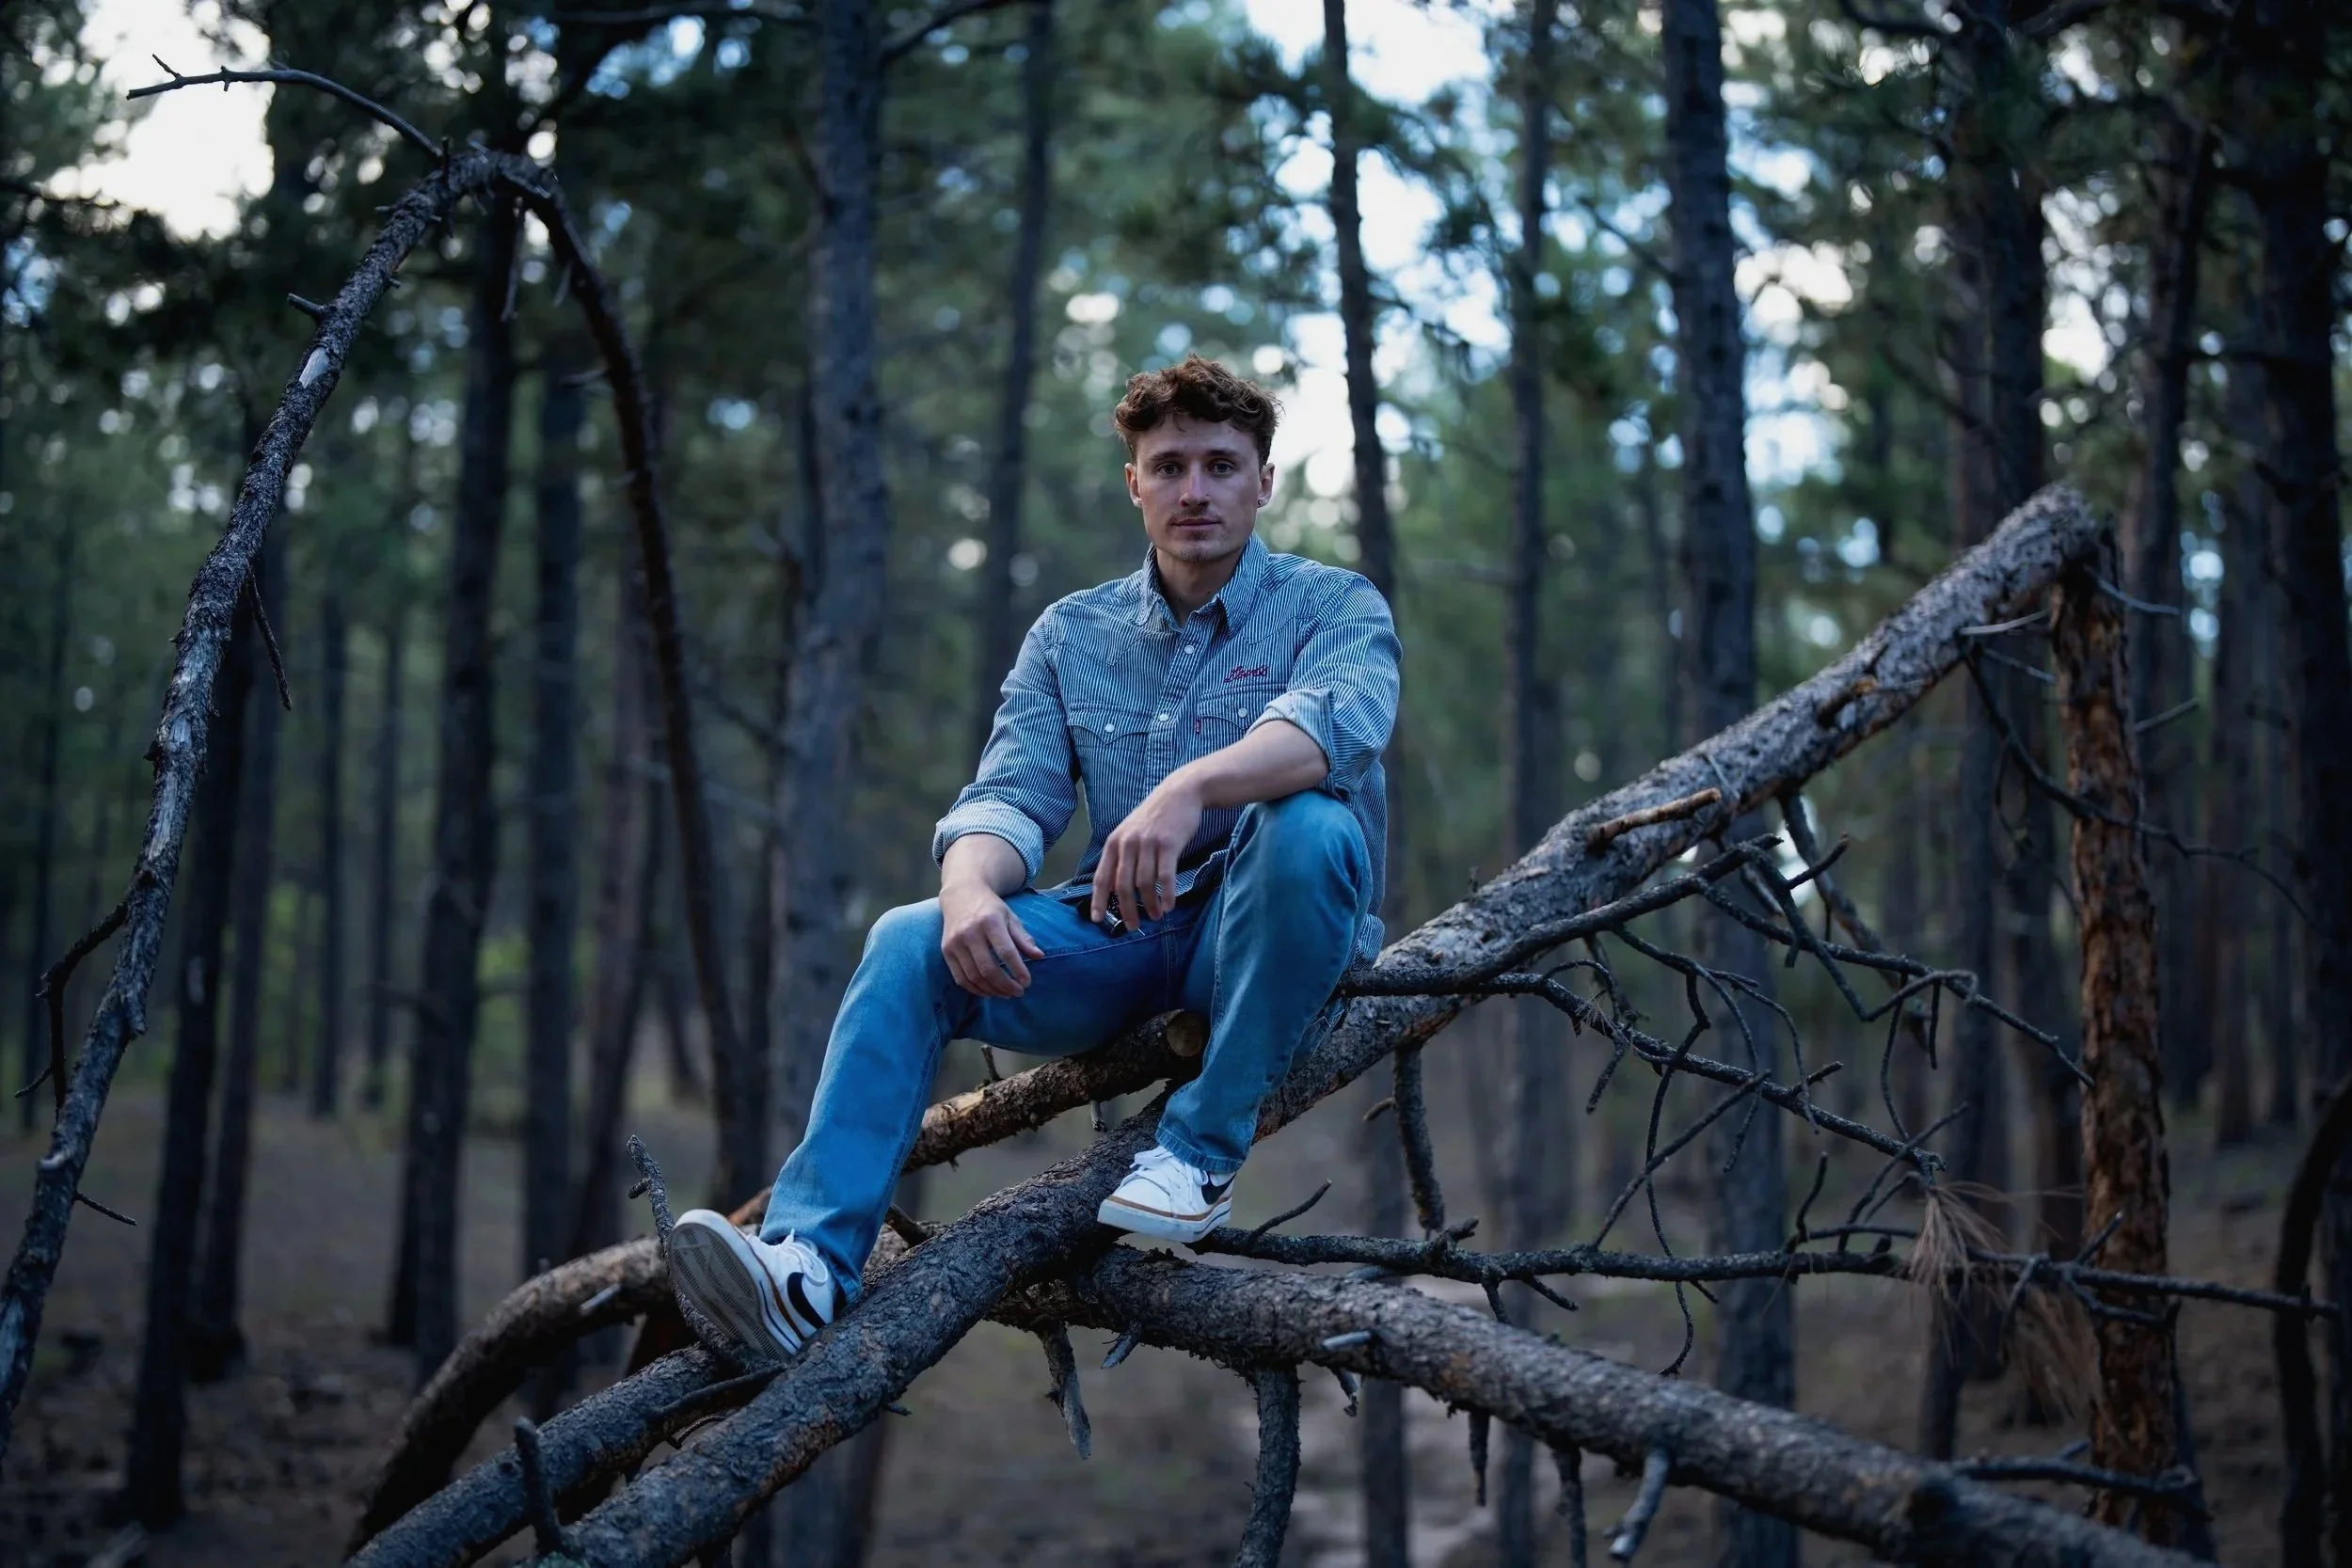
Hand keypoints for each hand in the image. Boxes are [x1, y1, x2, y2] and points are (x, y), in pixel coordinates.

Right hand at [939, 880, 1043, 998]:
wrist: (960, 895)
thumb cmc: (989, 908)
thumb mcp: (1010, 917)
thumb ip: (1023, 938)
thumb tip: (1039, 956)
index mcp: (989, 921)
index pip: (1005, 951)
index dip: (1017, 970)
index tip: (1027, 982)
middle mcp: (970, 932)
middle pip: (988, 968)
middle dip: (1005, 985)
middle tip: (1018, 992)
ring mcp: (955, 942)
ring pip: (973, 976)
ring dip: (992, 990)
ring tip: (1006, 994)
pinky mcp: (946, 951)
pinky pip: (960, 978)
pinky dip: (975, 989)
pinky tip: (989, 992)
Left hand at [1091, 774, 1203, 926]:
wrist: (1180, 793)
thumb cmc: (1155, 817)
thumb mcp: (1130, 831)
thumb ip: (1122, 855)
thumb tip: (1115, 887)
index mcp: (1114, 842)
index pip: (1101, 877)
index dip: (1098, 900)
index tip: (1097, 919)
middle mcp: (1128, 843)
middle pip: (1122, 885)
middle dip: (1127, 910)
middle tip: (1132, 927)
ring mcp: (1148, 843)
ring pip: (1144, 884)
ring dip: (1150, 905)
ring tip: (1156, 916)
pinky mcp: (1169, 844)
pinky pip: (1165, 876)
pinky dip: (1167, 895)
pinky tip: (1170, 906)